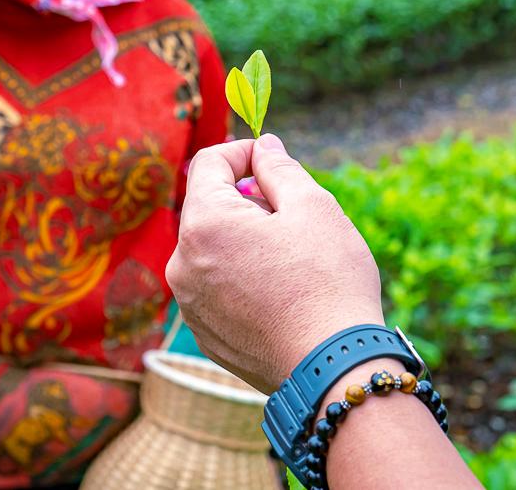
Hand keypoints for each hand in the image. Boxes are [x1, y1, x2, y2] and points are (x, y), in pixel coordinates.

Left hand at [166, 134, 383, 392]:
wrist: (332, 369)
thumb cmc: (327, 281)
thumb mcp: (313, 206)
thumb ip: (279, 167)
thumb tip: (262, 146)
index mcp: (203, 224)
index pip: (209, 163)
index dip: (243, 152)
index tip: (273, 160)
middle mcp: (182, 263)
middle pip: (209, 208)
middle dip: (247, 200)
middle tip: (294, 216)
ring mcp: (189, 304)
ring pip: (213, 250)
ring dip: (245, 240)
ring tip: (292, 260)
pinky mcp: (204, 335)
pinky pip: (217, 288)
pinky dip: (242, 278)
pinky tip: (282, 293)